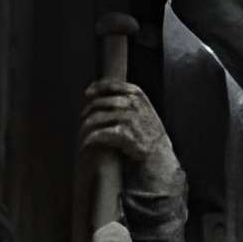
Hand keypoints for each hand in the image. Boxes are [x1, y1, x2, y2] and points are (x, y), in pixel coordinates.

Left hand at [79, 78, 182, 196]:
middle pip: (100, 102)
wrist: (160, 156)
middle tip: (82, 118)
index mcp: (138, 95)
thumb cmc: (149, 135)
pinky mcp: (125, 135)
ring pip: (97, 117)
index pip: (112, 85)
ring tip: (82, 133)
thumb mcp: (144, 111)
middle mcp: (133, 104)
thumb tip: (104, 95)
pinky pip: (100, 133)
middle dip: (88, 110)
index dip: (97, 87)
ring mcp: (130, 119)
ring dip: (86, 126)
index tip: (87, 93)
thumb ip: (129, 101)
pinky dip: (90, 139)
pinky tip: (86, 144)